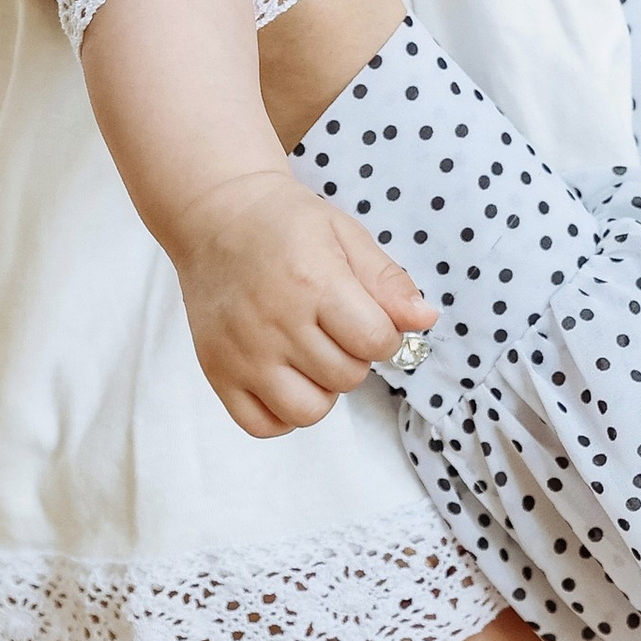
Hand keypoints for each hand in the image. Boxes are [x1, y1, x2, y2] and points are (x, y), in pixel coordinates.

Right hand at [177, 168, 434, 437]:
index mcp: (314, 282)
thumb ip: (387, 280)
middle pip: (346, 377)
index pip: (375, 341)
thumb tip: (425, 320)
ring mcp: (243, 353)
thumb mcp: (345, 235)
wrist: (215, 214)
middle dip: (354, 357)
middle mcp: (275, 322)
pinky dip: (282, 413)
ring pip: (308, 410)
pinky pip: (263, 425)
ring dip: (322, 389)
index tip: (370, 319)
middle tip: (334, 328)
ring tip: (311, 355)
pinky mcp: (217, 372)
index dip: (385, 335)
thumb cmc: (284, 222)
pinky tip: (286, 378)